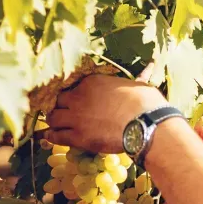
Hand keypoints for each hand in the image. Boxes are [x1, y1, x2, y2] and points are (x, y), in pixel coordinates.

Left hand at [47, 75, 168, 153]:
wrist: (147, 124)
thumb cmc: (146, 102)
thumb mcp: (137, 84)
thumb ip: (131, 80)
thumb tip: (150, 66)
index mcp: (91, 82)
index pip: (72, 86)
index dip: (74, 93)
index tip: (78, 98)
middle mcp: (78, 98)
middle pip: (58, 101)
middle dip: (61, 106)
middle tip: (66, 111)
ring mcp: (75, 118)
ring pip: (52, 118)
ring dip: (55, 120)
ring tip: (59, 124)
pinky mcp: (77, 137)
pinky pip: (56, 137)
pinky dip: (53, 136)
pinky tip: (52, 136)